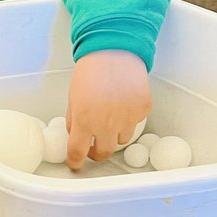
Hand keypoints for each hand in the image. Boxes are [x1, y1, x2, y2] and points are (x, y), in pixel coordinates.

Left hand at [66, 50, 150, 170]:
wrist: (114, 51)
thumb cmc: (90, 72)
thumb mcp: (73, 98)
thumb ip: (74, 120)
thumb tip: (75, 136)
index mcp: (84, 120)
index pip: (78, 152)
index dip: (76, 162)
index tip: (76, 164)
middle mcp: (106, 123)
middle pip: (104, 153)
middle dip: (97, 154)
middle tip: (93, 148)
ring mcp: (127, 117)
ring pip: (121, 140)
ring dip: (114, 135)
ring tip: (109, 118)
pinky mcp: (143, 110)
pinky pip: (135, 123)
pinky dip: (128, 119)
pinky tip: (122, 103)